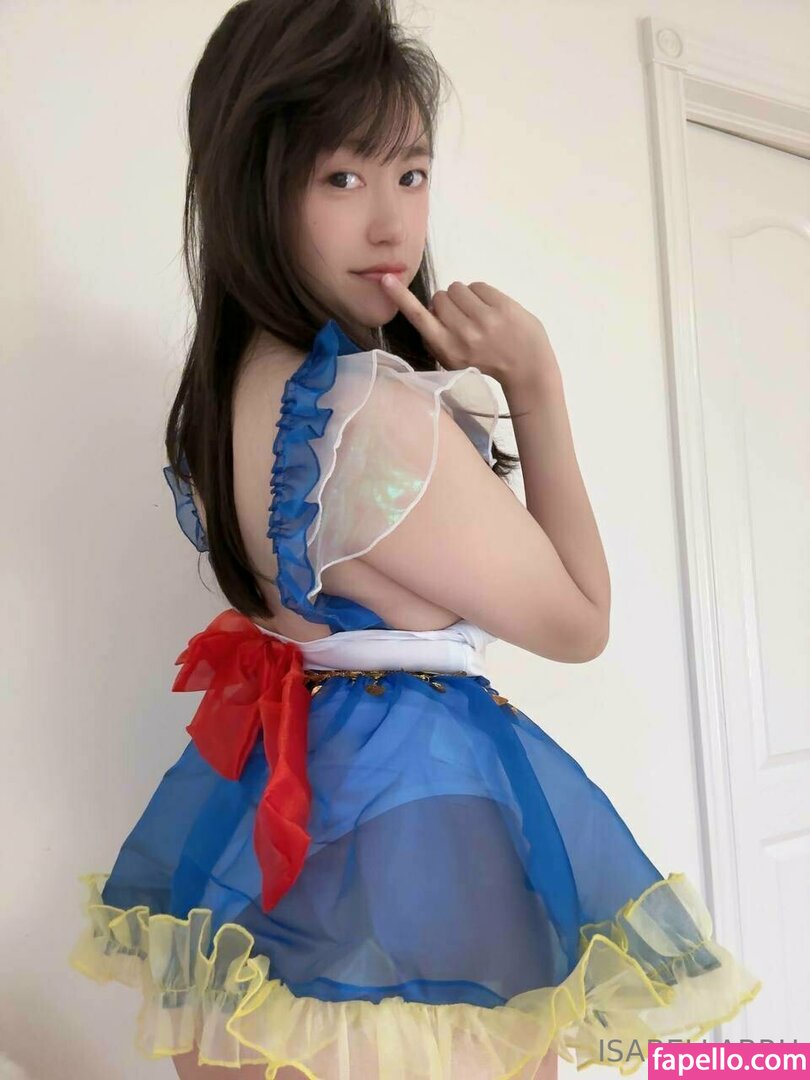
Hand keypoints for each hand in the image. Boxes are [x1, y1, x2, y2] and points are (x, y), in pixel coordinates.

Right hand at [380, 274, 560, 396]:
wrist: (527, 368)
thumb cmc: (487, 363)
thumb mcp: (455, 361)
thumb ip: (437, 339)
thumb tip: (428, 310)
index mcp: (447, 349)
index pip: (419, 318)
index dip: (400, 298)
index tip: (386, 280)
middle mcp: (462, 334)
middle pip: (440, 297)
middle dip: (447, 303)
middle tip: (462, 317)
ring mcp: (484, 319)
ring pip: (457, 288)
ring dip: (464, 296)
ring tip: (477, 313)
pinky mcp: (502, 306)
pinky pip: (478, 286)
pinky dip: (481, 294)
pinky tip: (491, 310)